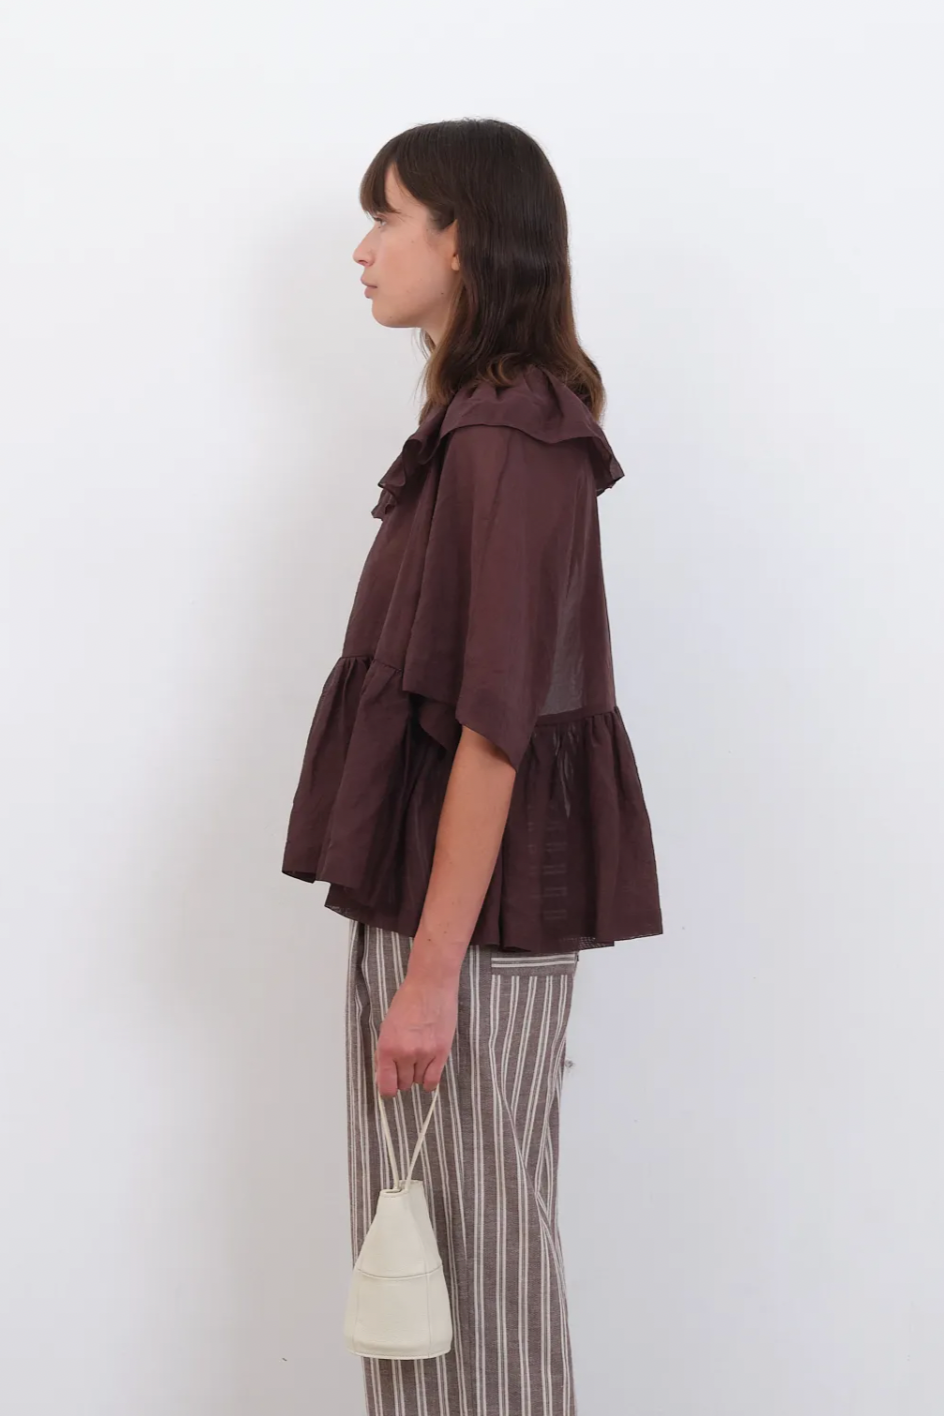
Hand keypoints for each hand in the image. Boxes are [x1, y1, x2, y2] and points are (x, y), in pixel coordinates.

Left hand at [375, 972, 457, 1097]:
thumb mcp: (387, 1026)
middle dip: (402, 1078)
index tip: (389, 1087)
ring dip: (416, 1075)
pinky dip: (429, 1082)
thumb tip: (386, 1073)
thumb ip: (386, 1052)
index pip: (386, 1085)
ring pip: (418, 1081)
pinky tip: (427, 1074)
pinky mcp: (442, 1052)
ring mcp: (425, 1054)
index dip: (387, 1090)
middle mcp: (405, 1054)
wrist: (430, 986)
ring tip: (417, 1060)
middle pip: (403, 1084)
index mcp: (387, 1047)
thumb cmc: (407, 1001)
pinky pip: (433, 1080)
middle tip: (404, 1065)